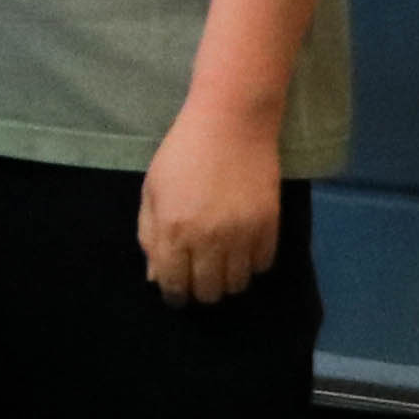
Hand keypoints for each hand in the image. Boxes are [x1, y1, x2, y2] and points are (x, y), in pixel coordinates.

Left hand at [137, 105, 283, 305]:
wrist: (231, 123)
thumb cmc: (183, 153)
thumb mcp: (152, 190)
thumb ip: (150, 234)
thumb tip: (155, 275)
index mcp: (173, 229)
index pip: (174, 284)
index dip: (175, 295)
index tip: (177, 294)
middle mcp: (208, 239)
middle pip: (208, 292)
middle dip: (200, 291)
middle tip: (199, 279)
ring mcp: (242, 235)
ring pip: (237, 285)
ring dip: (227, 281)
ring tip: (221, 265)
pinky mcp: (269, 227)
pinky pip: (262, 266)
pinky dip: (251, 265)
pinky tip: (243, 250)